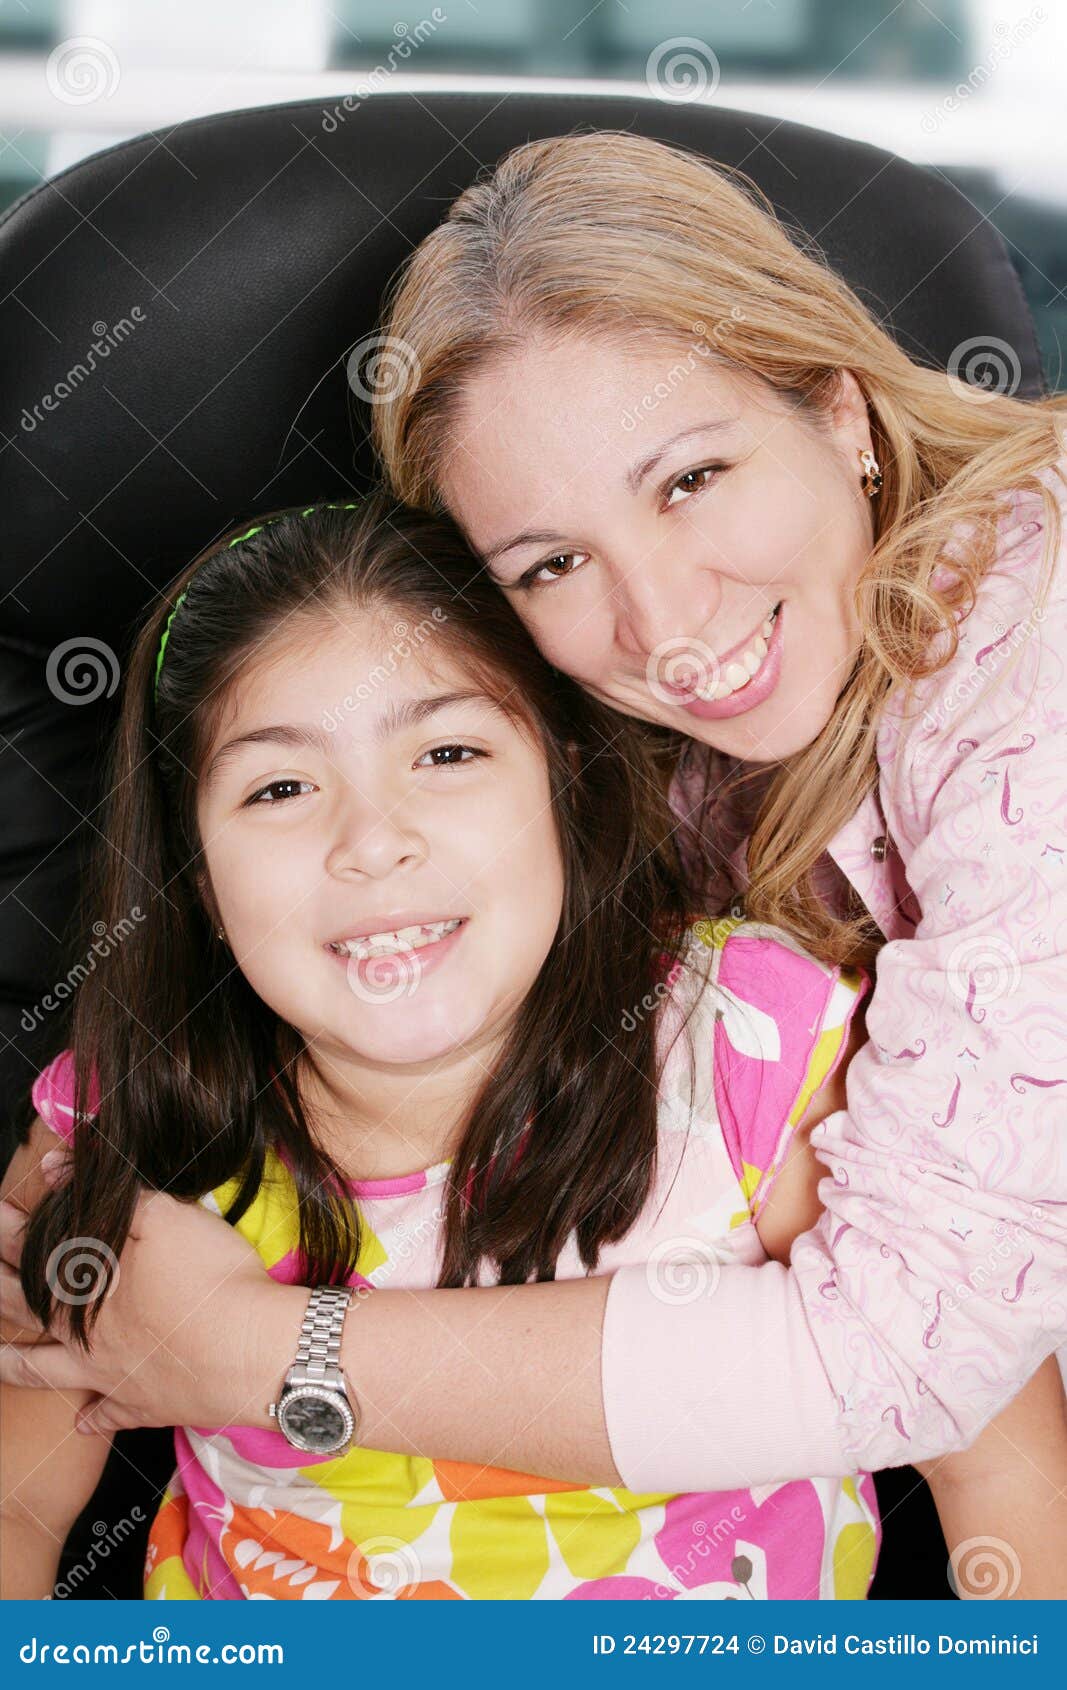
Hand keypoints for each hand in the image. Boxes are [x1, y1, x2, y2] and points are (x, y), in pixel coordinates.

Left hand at [0, 1148, 280, 1437]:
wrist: (253, 1353)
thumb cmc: (211, 1280)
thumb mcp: (166, 1216)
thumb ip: (113, 1196)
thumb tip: (59, 1171)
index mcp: (86, 1283)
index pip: (34, 1249)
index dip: (11, 1229)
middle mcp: (85, 1331)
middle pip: (24, 1308)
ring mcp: (109, 1373)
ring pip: (45, 1370)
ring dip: (15, 1363)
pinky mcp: (143, 1404)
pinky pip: (108, 1414)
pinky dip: (92, 1418)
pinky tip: (82, 1422)